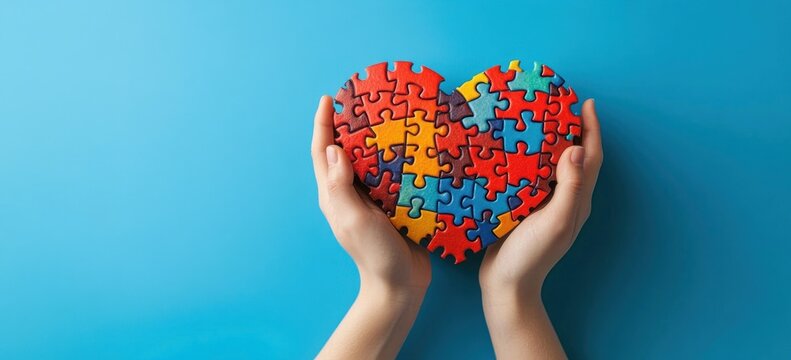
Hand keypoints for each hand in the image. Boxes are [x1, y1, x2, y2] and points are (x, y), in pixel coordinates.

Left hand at [311, 95, 430, 290]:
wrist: (400, 283)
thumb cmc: (374, 254)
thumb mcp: (354, 219)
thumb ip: (341, 185)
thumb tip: (334, 148)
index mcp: (333, 195)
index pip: (323, 152)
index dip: (323, 124)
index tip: (328, 98)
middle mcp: (349, 193)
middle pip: (342, 150)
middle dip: (346, 124)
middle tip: (358, 99)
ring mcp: (369, 198)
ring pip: (366, 159)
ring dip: (371, 137)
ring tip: (384, 113)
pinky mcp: (390, 203)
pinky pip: (388, 172)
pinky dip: (393, 155)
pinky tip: (407, 144)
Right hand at [478, 99, 602, 358]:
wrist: (506, 284)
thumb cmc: (532, 255)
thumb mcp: (554, 221)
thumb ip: (569, 187)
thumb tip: (577, 148)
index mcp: (577, 200)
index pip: (591, 158)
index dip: (591, 129)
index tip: (586, 102)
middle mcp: (566, 199)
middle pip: (576, 157)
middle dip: (573, 129)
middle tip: (560, 104)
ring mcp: (546, 204)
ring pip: (555, 165)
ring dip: (552, 141)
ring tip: (539, 118)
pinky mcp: (526, 206)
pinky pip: (534, 175)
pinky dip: (531, 157)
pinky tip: (514, 148)